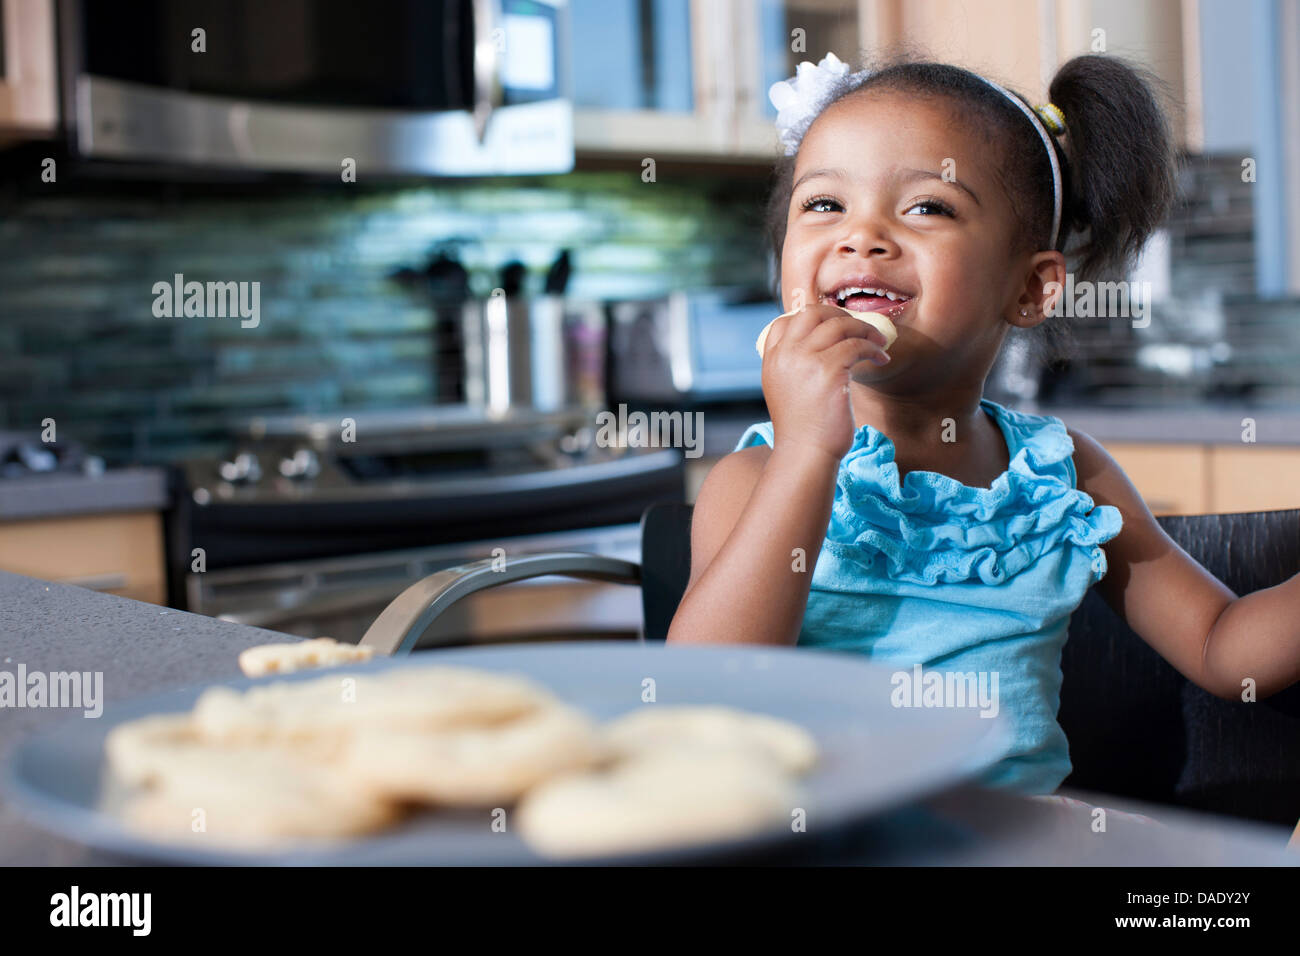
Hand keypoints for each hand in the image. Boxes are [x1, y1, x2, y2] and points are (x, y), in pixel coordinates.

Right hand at [760, 302, 890, 461]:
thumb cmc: (803, 429)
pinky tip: (880, 359)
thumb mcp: (787, 391)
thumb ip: (794, 367)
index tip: (833, 327)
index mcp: (772, 359)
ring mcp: (805, 360)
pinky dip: (874, 349)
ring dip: (864, 329)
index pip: (785, 321)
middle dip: (840, 315)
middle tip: (859, 327)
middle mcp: (785, 355)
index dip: (812, 319)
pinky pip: (857, 345)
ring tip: (878, 342)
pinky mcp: (829, 370)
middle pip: (813, 313)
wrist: (805, 454)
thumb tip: (823, 349)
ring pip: (840, 325)